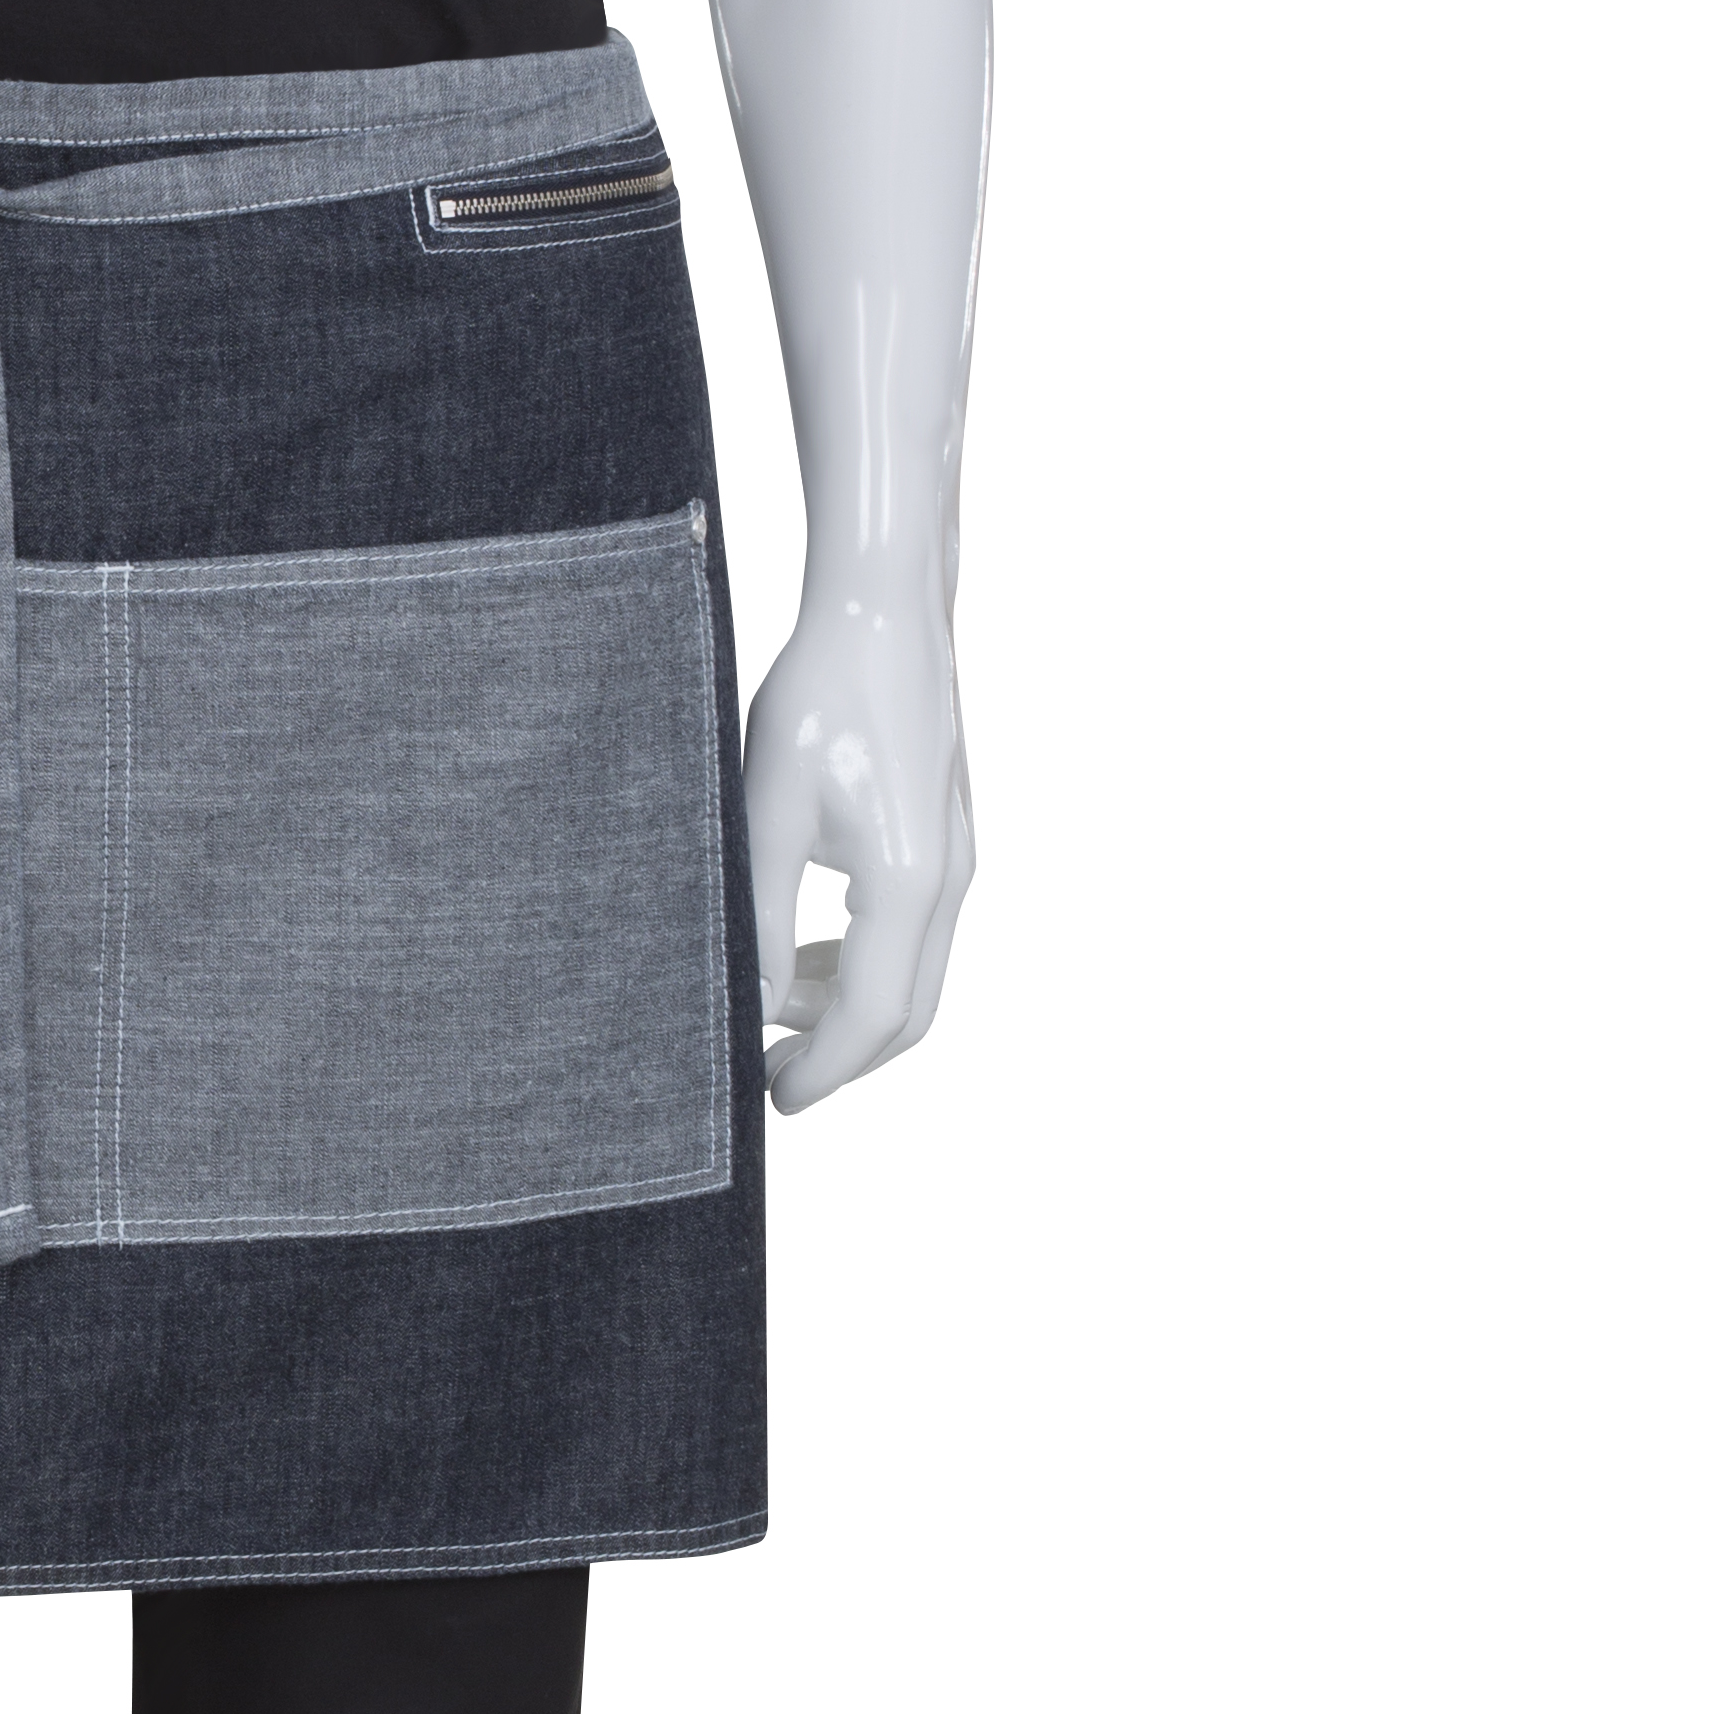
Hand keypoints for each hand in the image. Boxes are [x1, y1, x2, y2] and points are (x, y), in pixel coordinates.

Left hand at [742, 574, 972, 1112]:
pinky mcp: (947, 840)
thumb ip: (764, 916)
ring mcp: (957, 861)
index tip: (769, 1101)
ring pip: (913, 977)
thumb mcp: (766, 811)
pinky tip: (807, 952)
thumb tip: (755, 1003)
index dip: (821, 1073)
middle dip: (840, 1058)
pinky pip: (914, 934)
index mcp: (908, 883)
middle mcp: (949, 881)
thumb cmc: (820, 698)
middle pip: (908, 1016)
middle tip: (766, 1074)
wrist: (886, 611)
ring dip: (848, 1010)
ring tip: (773, 1007)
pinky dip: (863, 963)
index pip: (872, 1020)